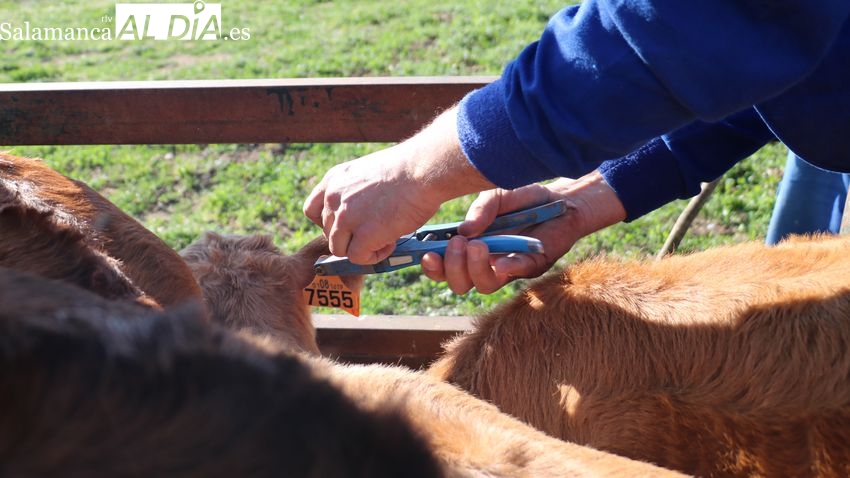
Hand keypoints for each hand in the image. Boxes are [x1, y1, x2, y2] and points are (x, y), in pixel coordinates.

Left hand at [303, 107, 494, 263]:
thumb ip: (354, 193)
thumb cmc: (407, 170)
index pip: (311, 211)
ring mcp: (346, 217)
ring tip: (385, 237)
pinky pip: (358, 258)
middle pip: (328, 234)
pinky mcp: (363, 235)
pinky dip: (373, 256)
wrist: (423, 169)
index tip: (348, 225)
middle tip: (378, 230)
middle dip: (351, 237)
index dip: (328, 223)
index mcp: (334, 179)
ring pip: (339, 249)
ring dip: (361, 248)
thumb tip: (358, 217)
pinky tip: (391, 242)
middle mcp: (334, 197)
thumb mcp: (368, 173)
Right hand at [421, 171, 626, 293]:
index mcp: (470, 248)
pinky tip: (499, 260)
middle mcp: (487, 263)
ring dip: (475, 269)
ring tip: (478, 245)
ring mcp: (509, 268)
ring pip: (484, 286)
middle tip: (459, 244)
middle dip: (453, 267)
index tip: (427, 254)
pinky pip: (515, 274)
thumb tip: (464, 230)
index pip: (444, 268)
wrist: (561, 199)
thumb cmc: (524, 198)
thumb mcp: (497, 196)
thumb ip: (481, 210)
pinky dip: (505, 268)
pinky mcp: (532, 266)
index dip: (433, 268)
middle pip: (460, 284)